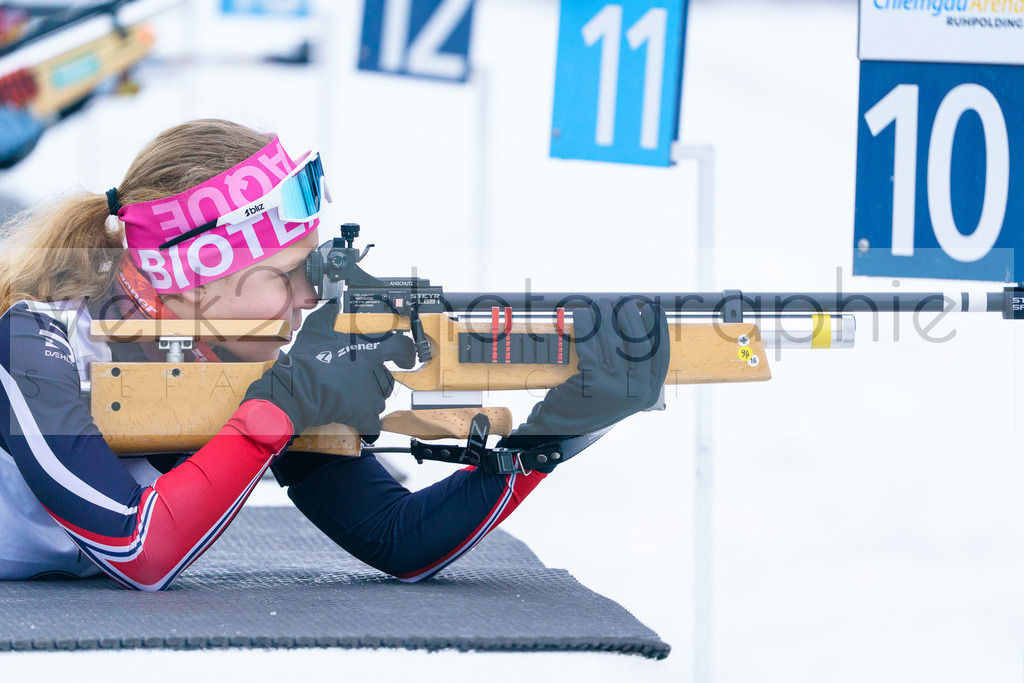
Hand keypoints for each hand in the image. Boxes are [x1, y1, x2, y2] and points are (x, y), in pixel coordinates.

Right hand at [243, 300, 415, 438]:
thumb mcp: (316, 331)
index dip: (406, 353)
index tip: (405, 358)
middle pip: (387, 378)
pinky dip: (367, 425)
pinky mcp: (363, 415)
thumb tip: (331, 306)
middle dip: (376, 382)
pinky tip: (360, 425)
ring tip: (351, 399)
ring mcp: (371, 396)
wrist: (297, 390)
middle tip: (359, 383)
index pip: (400, 348)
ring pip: (380, 400)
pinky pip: (373, 423)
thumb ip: (327, 316)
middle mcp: (375, 373)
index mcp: (368, 351)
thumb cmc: (307, 362)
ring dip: (370, 400)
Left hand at [502, 296, 669, 468]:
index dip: (659, 330)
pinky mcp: (595, 383)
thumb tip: (638, 323)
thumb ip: (631, 365)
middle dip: (631, 317)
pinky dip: (587, 327)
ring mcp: (617, 388)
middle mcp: (637, 393)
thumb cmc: (588, 403)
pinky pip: (592, 345)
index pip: (661, 356)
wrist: (560, 427)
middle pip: (639, 344)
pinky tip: (584, 317)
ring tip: (601, 304)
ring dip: (606, 316)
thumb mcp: (618, 389)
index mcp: (648, 394)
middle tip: (622, 302)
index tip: (653, 309)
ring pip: (613, 340)